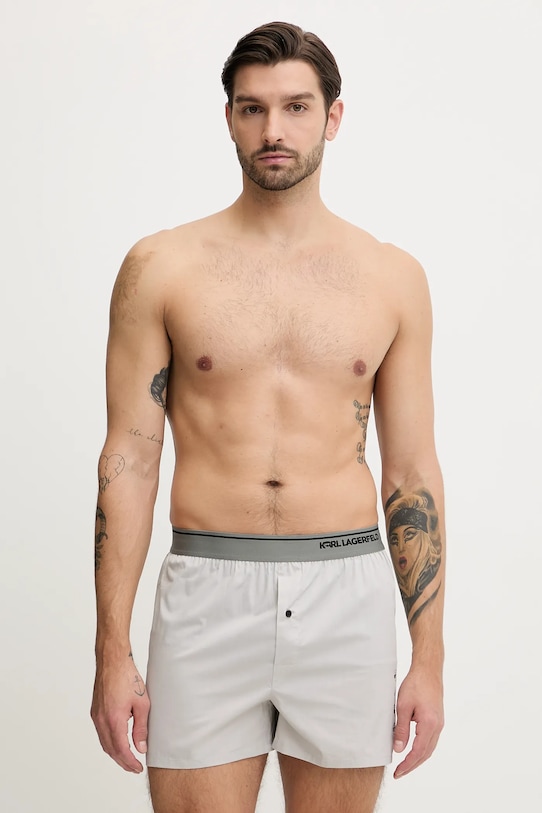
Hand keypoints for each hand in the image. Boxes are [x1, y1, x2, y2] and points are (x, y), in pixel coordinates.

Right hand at [91, 655, 149, 772]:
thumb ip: (141, 727)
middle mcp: (101, 721)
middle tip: (134, 767)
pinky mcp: (95, 711)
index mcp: (114, 720)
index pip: (121, 750)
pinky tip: (118, 741)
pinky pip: (101, 733)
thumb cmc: (127, 677)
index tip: (138, 767)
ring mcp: (96, 716)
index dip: (130, 762)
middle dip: (122, 762)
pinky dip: (109, 742)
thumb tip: (141, 747)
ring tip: (128, 758)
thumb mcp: (142, 703)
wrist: (112, 661)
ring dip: (115, 753)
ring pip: (104, 742)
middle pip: (110, 750)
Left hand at [392, 665, 443, 777]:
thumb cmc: (415, 684)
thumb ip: (401, 729)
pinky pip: (431, 740)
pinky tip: (414, 750)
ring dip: (418, 758)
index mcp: (429, 724)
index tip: (397, 772)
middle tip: (399, 773)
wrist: (428, 670)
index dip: (407, 765)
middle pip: (426, 753)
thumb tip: (399, 750)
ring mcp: (439, 723)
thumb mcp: (403, 706)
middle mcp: (437, 727)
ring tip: (405, 765)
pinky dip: (422, 749)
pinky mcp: (437, 719)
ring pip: (429, 748)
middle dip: (412, 765)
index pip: (418, 752)